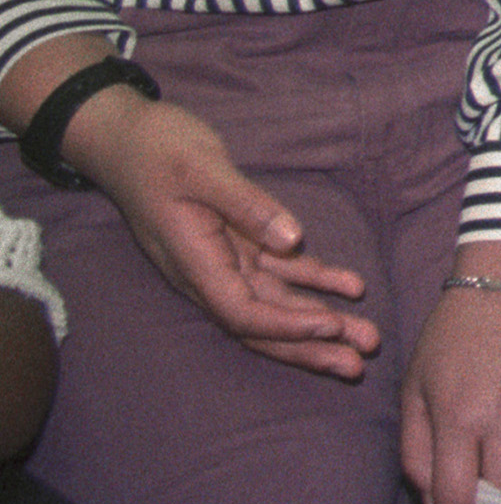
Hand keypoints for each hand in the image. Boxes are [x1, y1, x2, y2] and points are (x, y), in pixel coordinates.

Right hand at [70, 86, 381, 378]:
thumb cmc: (158, 151)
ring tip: (367, 338)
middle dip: (309, 345)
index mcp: (195, 263)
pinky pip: (281, 270)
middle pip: (263, 322)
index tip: (330, 325)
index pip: (242, 312)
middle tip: (358, 364)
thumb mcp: (202, 170)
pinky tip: (352, 287)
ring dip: (321, 320)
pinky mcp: (239, 243)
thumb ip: (247, 205)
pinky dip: (316, 279)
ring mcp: (225, 260)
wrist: (130, 139)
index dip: (285, 325)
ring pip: (277, 301)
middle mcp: (209, 272)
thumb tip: (291, 239)